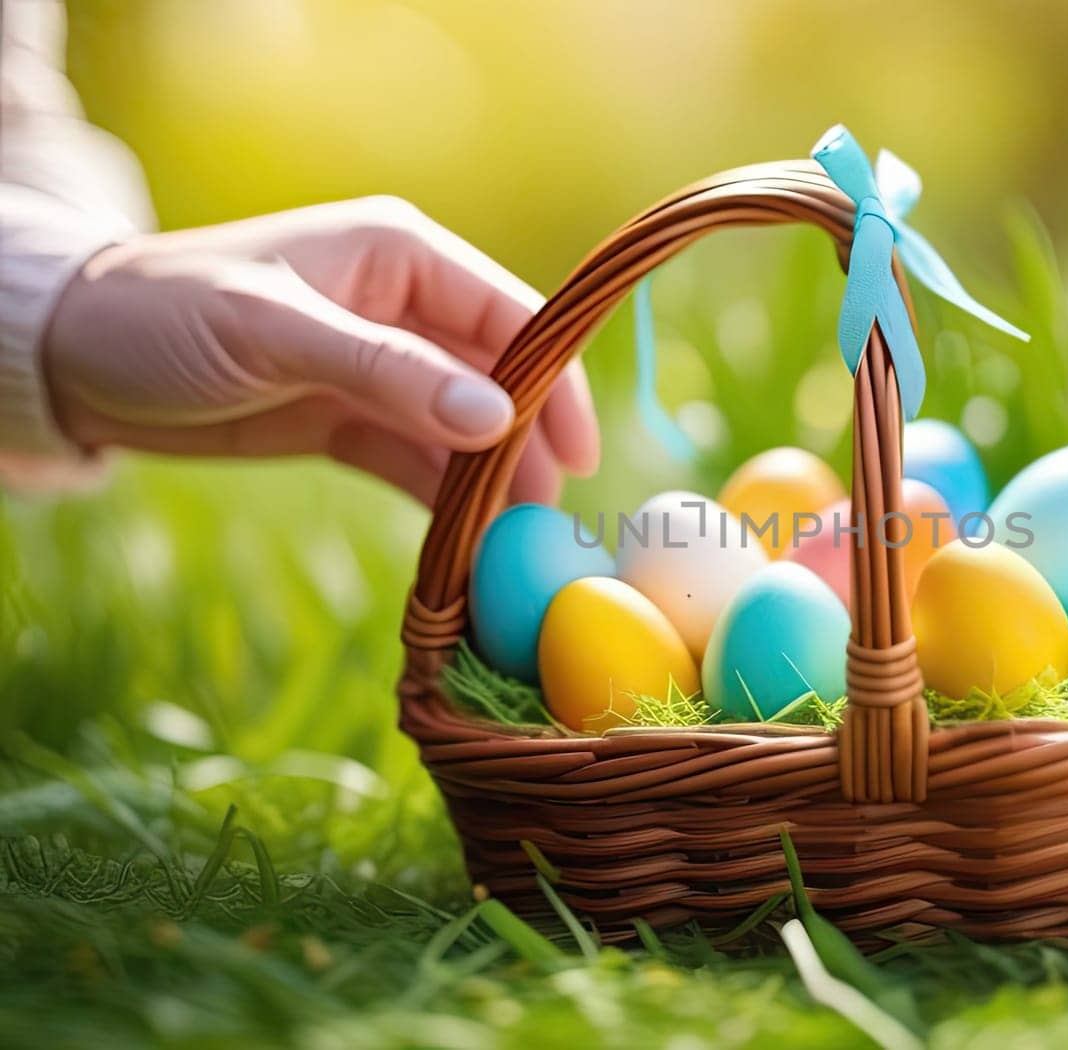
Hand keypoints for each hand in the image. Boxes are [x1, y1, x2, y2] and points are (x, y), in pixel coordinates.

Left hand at [43, 196, 598, 504]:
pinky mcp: (351, 420)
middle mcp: (404, 307)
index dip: (556, 382)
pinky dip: (443, 501)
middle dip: (529, 446)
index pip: (509, 316)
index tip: (580, 454)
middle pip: (499, 380)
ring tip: (510, 549)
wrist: (75, 360)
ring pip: (464, 430)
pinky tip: (461, 547)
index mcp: (399, 254)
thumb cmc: (166, 316)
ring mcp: (381, 368)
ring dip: (489, 484)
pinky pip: (418, 462)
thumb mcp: (276, 334)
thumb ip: (390, 373)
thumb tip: (496, 421)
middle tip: (547, 523)